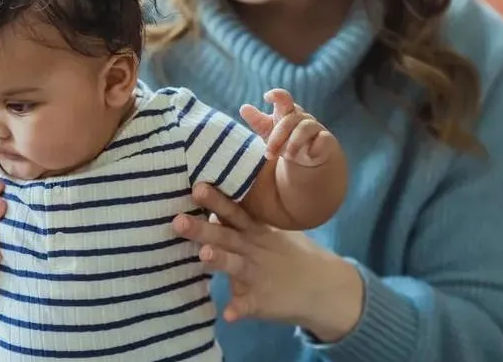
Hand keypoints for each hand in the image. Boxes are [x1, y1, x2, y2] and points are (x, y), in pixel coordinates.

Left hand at [172, 183, 363, 341]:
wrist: (325, 287)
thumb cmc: (288, 254)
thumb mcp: (270, 232)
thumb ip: (242, 219)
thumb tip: (208, 197)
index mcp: (255, 231)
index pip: (234, 212)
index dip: (216, 200)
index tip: (197, 187)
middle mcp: (254, 249)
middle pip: (226, 235)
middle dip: (203, 228)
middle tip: (178, 221)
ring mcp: (259, 275)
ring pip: (236, 265)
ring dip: (220, 260)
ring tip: (203, 256)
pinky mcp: (263, 301)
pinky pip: (249, 305)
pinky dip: (239, 309)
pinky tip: (228, 314)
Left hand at [241, 89, 336, 166]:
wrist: (307, 157)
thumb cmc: (284, 139)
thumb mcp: (268, 131)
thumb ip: (257, 121)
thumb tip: (243, 108)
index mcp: (286, 111)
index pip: (283, 98)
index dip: (277, 95)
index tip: (266, 97)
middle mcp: (301, 116)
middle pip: (289, 120)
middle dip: (277, 138)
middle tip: (268, 154)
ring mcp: (315, 127)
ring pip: (305, 128)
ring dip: (294, 144)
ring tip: (287, 156)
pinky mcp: (325, 140)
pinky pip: (322, 139)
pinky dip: (315, 147)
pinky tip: (309, 154)